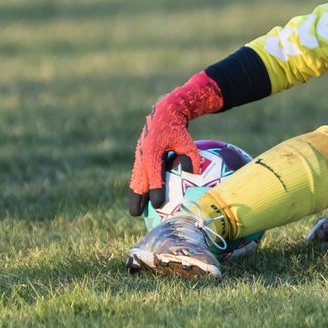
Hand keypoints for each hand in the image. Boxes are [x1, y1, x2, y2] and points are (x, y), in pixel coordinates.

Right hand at [127, 71, 223, 215]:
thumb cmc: (179, 129)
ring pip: (135, 179)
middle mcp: (143, 154)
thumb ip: (191, 157)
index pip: (155, 175)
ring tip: (135, 210)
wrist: (164, 113)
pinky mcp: (139, 156)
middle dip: (136, 198)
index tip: (158, 204)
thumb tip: (193, 174)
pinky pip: (137, 174)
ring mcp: (139, 155)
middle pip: (138, 181)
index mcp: (154, 151)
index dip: (156, 191)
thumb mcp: (188, 142)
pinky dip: (137, 186)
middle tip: (137, 214)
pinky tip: (141, 198)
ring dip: (134, 194)